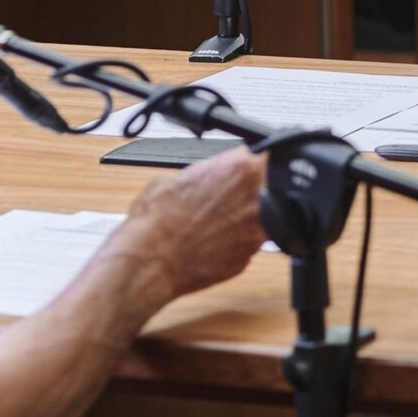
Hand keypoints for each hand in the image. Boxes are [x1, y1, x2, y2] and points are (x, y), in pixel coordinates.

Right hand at [115, 148, 266, 303]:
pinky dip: (233, 241)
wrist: (149, 261)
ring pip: (260, 218)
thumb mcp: (179, 175)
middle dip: (250, 190)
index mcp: (242, 169)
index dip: (254, 162)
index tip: (244, 167)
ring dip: (243, 217)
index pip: (266, 155)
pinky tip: (210, 240)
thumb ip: (210, 171)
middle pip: (268, 187)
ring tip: (212, 219)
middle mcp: (256, 201)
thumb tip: (215, 174)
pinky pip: (247, 244)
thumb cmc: (157, 220)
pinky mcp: (247, 259)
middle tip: (222, 195)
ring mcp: (255, 233)